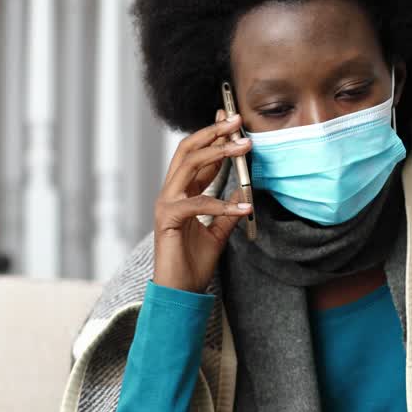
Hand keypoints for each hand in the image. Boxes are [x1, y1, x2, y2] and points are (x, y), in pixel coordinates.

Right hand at [152, 109, 252, 292]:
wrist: (179, 292)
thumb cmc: (193, 263)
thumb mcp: (218, 233)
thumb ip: (228, 211)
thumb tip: (243, 191)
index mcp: (181, 193)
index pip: (197, 155)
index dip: (215, 136)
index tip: (233, 120)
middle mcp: (171, 192)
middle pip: (189, 150)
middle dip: (214, 132)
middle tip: (238, 121)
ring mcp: (166, 203)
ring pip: (190, 165)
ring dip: (219, 153)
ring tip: (245, 148)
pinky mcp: (167, 219)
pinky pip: (197, 203)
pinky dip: (223, 204)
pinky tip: (245, 208)